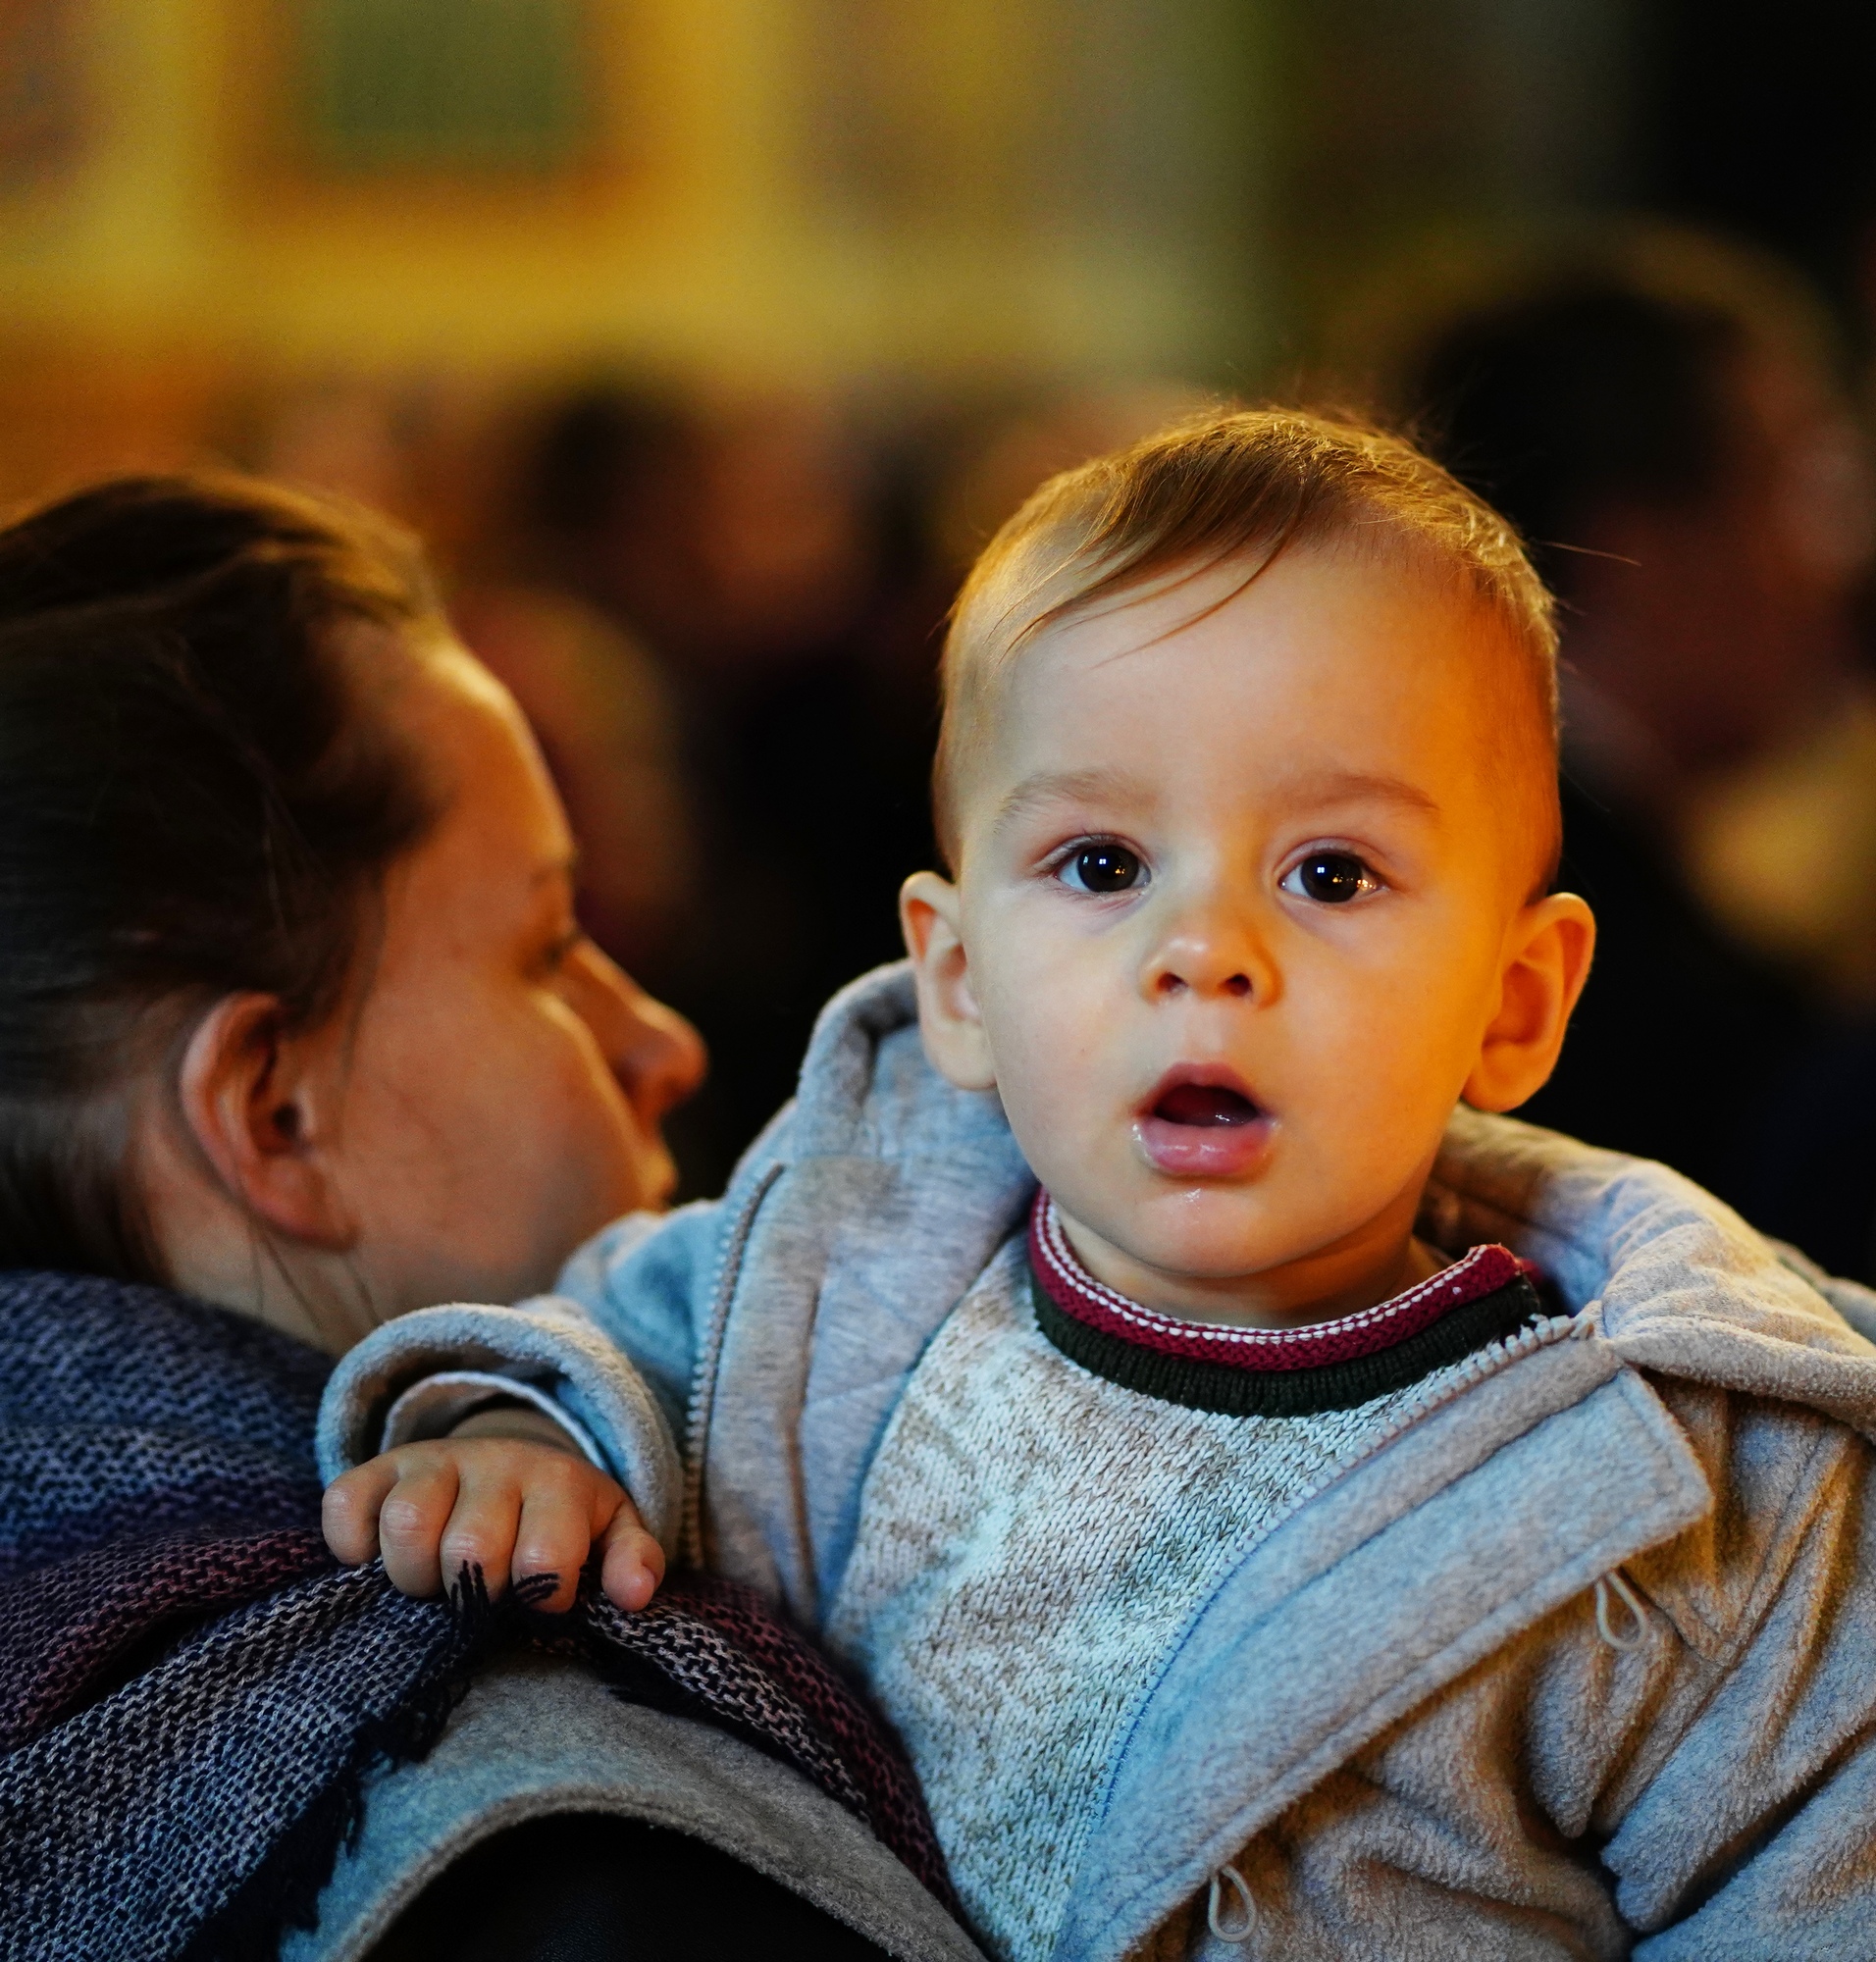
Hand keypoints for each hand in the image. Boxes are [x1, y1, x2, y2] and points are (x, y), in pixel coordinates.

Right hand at [322, 1438, 664, 1613]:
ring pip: (405, 1527)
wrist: (516, 1458)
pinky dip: (353, 1547)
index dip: (542, 1598)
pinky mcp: (378, 1468)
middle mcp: (495, 1462)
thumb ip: (634, 1561)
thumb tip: (633, 1596)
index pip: (544, 1557)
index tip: (542, 1605)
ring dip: (415, 1577)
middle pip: (469, 1550)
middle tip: (484, 1596)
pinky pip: (344, 1505)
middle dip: (474, 1595)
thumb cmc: (564, 1518)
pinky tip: (381, 1561)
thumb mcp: (612, 1532)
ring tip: (436, 1583)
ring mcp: (433, 1462)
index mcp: (558, 1482)